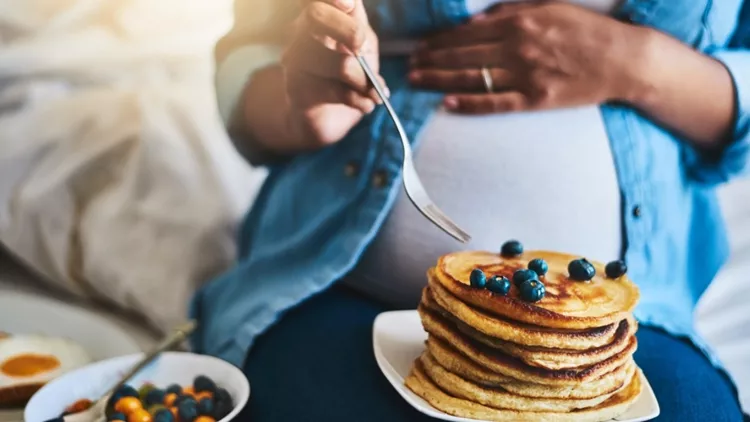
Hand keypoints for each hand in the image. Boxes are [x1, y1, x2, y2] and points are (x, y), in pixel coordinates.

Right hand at [281, 0, 385, 145]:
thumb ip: (362, 34)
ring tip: (372, 92)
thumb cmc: (350, 74)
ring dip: (360, 78)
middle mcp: (303, 29)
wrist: (331, 114)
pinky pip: (329, 89)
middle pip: (315, 15)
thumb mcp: (364, 48)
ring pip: (330, 59)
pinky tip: (366, 104)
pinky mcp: (295, 85)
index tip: (348, 5)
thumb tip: (358, 38)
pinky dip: (355, 99)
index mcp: (324, 14)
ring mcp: (294, 56)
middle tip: (361, 47)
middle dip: (347, 30)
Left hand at [408, 2, 644, 113]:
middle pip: (464, 54)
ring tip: (417, 80)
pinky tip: (447, 103)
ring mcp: (525, 75)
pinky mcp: (535, 99)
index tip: (421, 45)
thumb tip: (478, 19)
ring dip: (440, 78)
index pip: (468, 32)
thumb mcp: (551, 7)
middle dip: (432, 59)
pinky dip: (470, 103)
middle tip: (410, 64)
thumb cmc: (587, 31)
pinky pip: (495, 102)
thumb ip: (513, 12)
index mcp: (520, 22)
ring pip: (472, 77)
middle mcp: (518, 47)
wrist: (622, 60)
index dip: (441, 40)